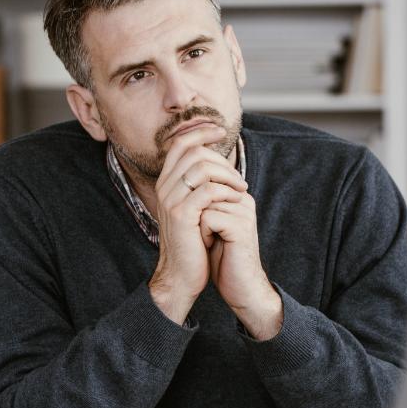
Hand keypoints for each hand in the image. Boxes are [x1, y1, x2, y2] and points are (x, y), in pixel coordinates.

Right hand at [149, 125, 248, 323]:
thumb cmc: (192, 244)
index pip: (181, 144)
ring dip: (228, 175)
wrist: (180, 275)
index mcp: (166, 183)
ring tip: (241, 189)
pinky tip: (236, 200)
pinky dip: (227, 191)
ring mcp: (171, 200)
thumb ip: (199, 186)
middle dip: (221, 158)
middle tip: (239, 178)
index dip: (201, 132)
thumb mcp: (194, 210)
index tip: (221, 132)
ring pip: (202, 167)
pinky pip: (209, 190)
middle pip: (193, 150)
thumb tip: (218, 164)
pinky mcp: (182, 215)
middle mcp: (165, 187)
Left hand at [200, 193, 282, 339]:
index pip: (204, 184)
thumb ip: (203, 202)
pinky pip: (207, 218)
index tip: (206, 227)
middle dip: (196, 215)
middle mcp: (243, 199)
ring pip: (203, 204)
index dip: (195, 207)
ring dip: (198, 225)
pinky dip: (203, 234)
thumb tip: (181, 185)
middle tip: (208, 236)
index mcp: (237, 196)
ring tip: (211, 241)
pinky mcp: (240, 225)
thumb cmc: (222, 258)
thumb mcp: (210, 224)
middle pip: (202, 192)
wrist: (240, 286)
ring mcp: (244, 212)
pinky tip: (212, 246)